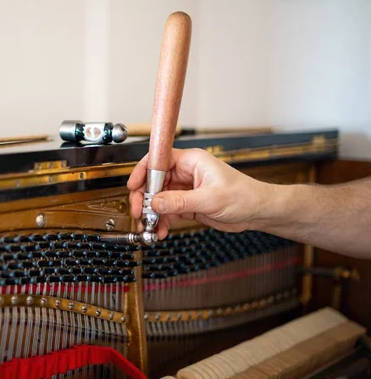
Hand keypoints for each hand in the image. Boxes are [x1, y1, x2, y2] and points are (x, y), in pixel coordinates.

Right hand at [127, 148, 271, 238]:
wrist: (257, 212)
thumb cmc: (243, 196)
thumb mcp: (210, 198)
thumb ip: (180, 201)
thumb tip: (156, 202)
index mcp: (191, 161)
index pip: (158, 160)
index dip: (142, 171)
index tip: (133, 186)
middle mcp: (185, 173)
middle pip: (153, 181)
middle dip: (144, 198)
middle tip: (139, 213)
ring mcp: (185, 189)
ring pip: (158, 198)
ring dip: (151, 213)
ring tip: (148, 226)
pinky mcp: (187, 203)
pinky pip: (167, 211)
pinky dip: (161, 221)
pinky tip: (160, 230)